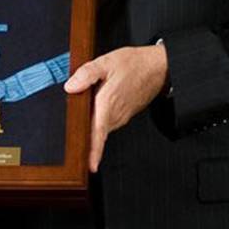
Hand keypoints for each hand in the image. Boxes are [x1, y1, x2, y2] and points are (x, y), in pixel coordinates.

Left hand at [64, 44, 167, 171]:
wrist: (157, 67)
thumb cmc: (134, 64)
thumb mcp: (106, 62)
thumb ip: (86, 74)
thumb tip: (70, 87)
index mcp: (108, 103)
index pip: (98, 133)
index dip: (94, 151)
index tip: (90, 166)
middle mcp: (116, 114)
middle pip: (97, 133)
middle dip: (86, 140)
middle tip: (73, 144)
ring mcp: (122, 116)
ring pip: (102, 128)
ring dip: (92, 129)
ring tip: (80, 124)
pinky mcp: (125, 115)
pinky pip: (109, 122)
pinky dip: (99, 121)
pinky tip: (94, 111)